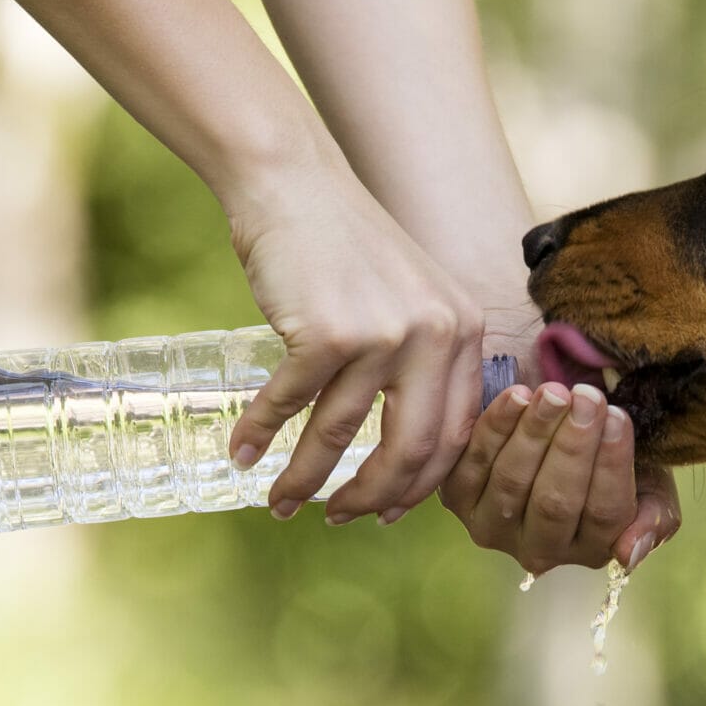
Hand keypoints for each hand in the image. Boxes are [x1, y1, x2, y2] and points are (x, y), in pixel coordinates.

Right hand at [224, 154, 485, 522]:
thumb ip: (422, 361)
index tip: (390, 511)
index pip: (455, 434)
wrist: (292, 184)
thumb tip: (405, 452)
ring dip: (305, 478)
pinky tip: (242, 453)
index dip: (421, 485)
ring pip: (341, 434)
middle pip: (410, 450)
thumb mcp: (410, 298)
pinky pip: (290, 402)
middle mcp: (434, 335)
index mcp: (463, 331)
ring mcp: (382, 334)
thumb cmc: (344, 246)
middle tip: (338, 520)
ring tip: (280, 502)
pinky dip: (260, 432)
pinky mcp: (327, 332)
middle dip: (370, 498)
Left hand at [439, 381, 682, 573]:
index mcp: (591, 549)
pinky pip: (473, 464)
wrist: (559, 429)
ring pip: (513, 482)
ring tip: (554, 392)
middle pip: (556, 502)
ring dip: (534, 433)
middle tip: (588, 398)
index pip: (604, 514)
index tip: (619, 417)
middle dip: (573, 446)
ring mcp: (493, 527)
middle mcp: (538, 550)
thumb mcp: (649, 484)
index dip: (611, 464)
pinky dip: (495, 428)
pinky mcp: (456, 498)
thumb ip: (655, 518)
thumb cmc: (607, 456)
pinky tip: (518, 396)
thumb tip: (629, 554)